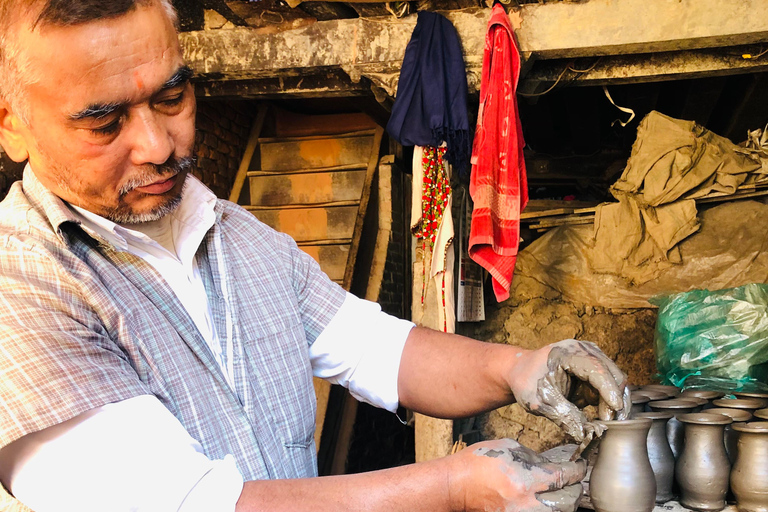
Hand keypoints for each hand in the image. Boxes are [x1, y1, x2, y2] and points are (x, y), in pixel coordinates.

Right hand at [448, 439, 585, 511]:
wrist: (455, 486)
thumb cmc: (477, 463)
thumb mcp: (507, 448)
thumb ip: (533, 457)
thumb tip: (553, 463)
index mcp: (524, 480)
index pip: (563, 476)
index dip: (576, 470)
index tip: (579, 465)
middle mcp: (526, 503)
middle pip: (567, 501)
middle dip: (573, 488)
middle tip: (572, 480)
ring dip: (563, 502)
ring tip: (561, 492)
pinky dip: (548, 508)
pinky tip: (545, 500)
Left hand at [507, 339, 630, 442]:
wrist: (521, 372)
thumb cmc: (527, 383)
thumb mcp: (541, 402)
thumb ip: (564, 416)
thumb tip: (586, 435)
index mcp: (568, 352)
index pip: (596, 369)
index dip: (608, 390)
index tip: (615, 410)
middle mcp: (584, 350)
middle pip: (613, 374)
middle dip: (614, 399)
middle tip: (608, 423)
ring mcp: (591, 357)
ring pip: (615, 381)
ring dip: (611, 401)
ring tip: (601, 420)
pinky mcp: (594, 368)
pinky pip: (608, 386)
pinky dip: (605, 400)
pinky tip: (596, 412)